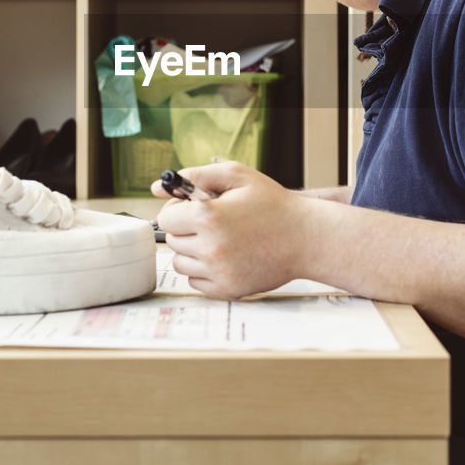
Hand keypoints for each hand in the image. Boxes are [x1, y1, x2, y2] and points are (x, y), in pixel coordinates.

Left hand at [149, 161, 307, 298]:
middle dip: (187, 230)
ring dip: (192, 251)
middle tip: (213, 222)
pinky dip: (204, 270)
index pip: (166, 218)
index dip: (179, 210)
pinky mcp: (228, 289)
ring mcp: (219, 272)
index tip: (195, 208)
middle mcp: (210, 247)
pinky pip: (195, 282)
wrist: (306, 237)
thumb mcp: (236, 175)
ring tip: (219, 239)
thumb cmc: (273, 204)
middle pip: (172, 241)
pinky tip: (225, 256)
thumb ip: (193, 176)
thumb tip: (158, 187)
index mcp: (208, 217)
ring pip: (180, 263)